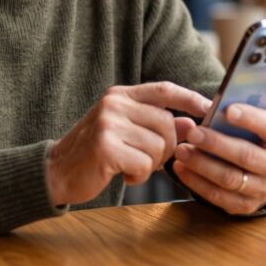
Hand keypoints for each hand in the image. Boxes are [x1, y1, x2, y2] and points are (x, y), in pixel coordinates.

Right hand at [46, 82, 212, 206]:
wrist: (56, 171)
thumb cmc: (95, 152)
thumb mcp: (125, 131)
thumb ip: (155, 125)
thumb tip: (192, 125)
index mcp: (120, 95)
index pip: (164, 89)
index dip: (190, 98)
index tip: (209, 108)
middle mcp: (114, 104)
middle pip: (167, 123)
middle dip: (167, 148)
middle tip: (148, 160)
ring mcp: (109, 124)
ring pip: (158, 146)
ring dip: (150, 165)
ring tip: (130, 166)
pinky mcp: (105, 147)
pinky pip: (144, 164)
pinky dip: (138, 176)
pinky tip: (122, 175)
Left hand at [172, 80, 265, 215]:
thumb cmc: (263, 136)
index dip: (250, 118)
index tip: (227, 110)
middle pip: (246, 156)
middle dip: (216, 143)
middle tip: (192, 131)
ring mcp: (262, 190)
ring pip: (229, 178)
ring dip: (201, 164)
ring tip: (181, 149)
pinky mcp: (244, 205)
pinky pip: (217, 196)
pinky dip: (196, 182)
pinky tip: (181, 167)